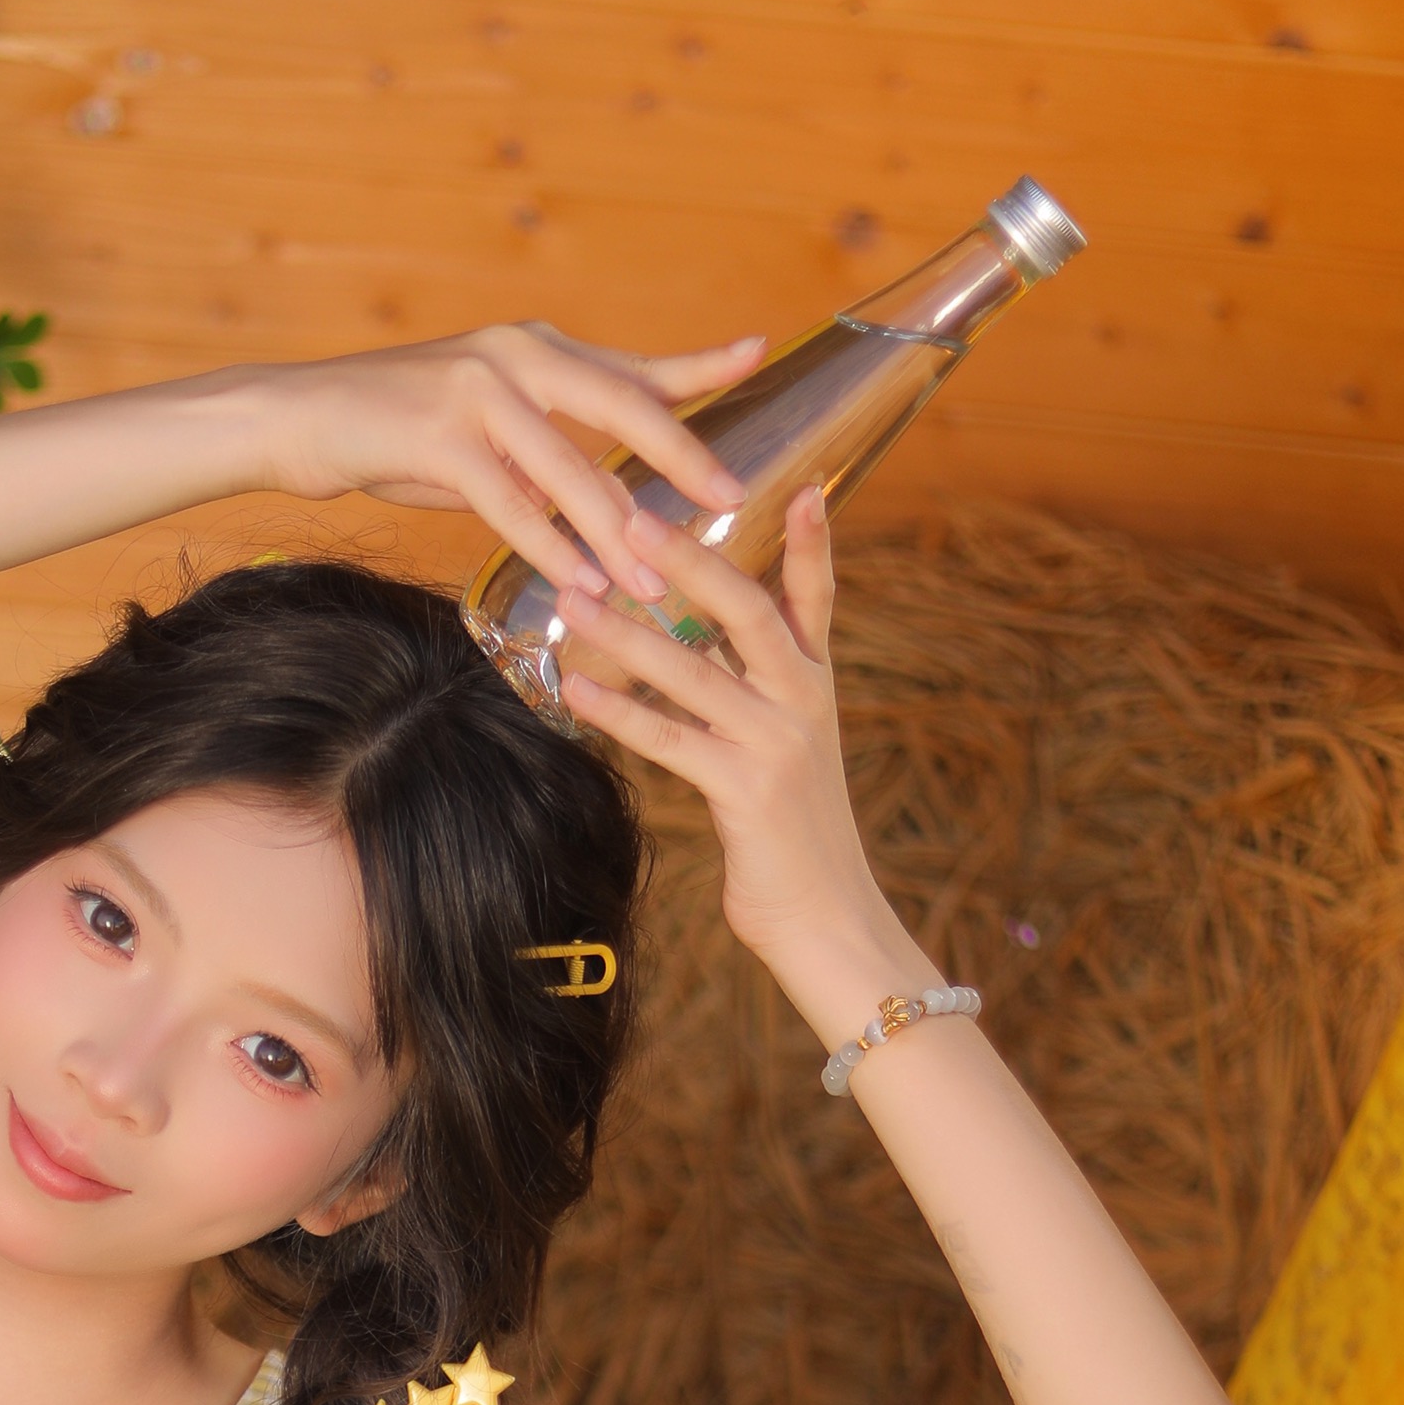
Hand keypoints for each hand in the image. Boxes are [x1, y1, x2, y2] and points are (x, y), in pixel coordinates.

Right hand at [251, 324, 762, 605]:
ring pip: (569, 469)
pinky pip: (509, 503)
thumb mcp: (481, 426)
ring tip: (656, 584)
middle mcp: (516, 356)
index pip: (633, 365)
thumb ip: (541, 448)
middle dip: (683, 457)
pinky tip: (581, 587)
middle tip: (735, 496)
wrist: (298, 417)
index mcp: (536, 351)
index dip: (699, 363)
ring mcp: (477, 392)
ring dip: (616, 533)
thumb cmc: (392, 431)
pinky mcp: (437, 438)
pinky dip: (549, 548)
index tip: (761, 353)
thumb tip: (595, 497)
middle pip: (623, 406)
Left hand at [554, 495, 922, 1026]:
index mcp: (815, 688)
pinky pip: (669, 738)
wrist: (828, 921)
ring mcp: (776, 744)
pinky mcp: (745, 791)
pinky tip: (575, 688)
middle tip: (633, 517)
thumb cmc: (794, 842)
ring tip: (577, 596)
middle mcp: (802, 704)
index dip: (811, 543)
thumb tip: (694, 658)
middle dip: (690, 560)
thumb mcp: (785, 758)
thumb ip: (752, 702)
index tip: (802, 483)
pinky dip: (619, 711)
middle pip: (747, 610)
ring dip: (629, 631)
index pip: (815, 599)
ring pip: (694, 670)